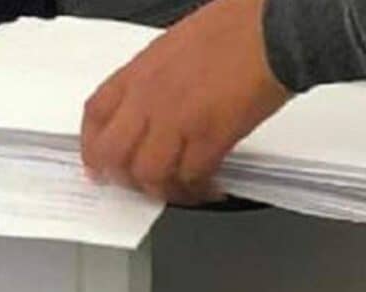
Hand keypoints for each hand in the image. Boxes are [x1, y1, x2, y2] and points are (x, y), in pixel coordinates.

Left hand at [81, 0, 290, 204]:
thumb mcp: (173, 46)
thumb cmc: (236, 28)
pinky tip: (208, 187)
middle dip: (122, 178)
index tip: (97, 164)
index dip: (91, 147)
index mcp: (139, 72)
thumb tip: (149, 109)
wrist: (274, 30)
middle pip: (113, 154)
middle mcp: (150, 98)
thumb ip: (154, 79)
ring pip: (149, 174)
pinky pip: (191, 177)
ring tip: (179, 190)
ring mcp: (178, 119)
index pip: (95, 115)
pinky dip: (197, 189)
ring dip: (163, 190)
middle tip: (139, 186)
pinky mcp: (211, 137)